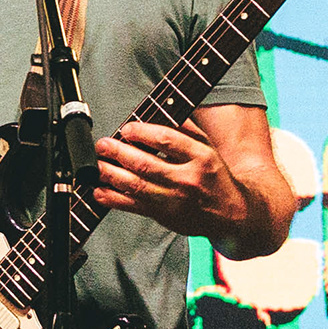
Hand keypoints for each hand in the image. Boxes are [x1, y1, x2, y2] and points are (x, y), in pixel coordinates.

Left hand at [93, 119, 234, 234]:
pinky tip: (100, 191)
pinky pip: (134, 207)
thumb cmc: (214, 176)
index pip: (167, 141)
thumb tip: (160, 112)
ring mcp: (175, 200)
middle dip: (119, 153)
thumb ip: (187, 129)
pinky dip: (113, 199)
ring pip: (137, 186)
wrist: (230, 212)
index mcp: (200, 157)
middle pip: (147, 164)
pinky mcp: (164, 216)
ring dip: (111, 175)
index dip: (142, 133)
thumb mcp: (209, 147)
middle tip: (103, 145)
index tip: (126, 128)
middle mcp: (187, 179)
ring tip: (97, 165)